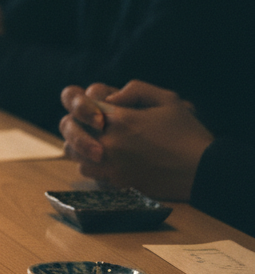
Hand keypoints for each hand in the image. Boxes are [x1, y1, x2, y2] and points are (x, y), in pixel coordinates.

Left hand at [59, 80, 213, 199]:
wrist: (205, 171)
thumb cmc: (187, 132)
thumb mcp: (167, 99)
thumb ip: (135, 90)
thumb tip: (109, 96)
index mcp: (118, 118)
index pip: (77, 102)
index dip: (80, 101)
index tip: (93, 105)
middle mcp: (108, 142)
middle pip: (68, 128)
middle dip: (75, 122)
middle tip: (90, 125)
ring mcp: (110, 165)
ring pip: (73, 152)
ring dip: (80, 144)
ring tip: (97, 141)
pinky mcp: (117, 183)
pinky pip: (88, 173)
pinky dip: (91, 165)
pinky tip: (107, 159)